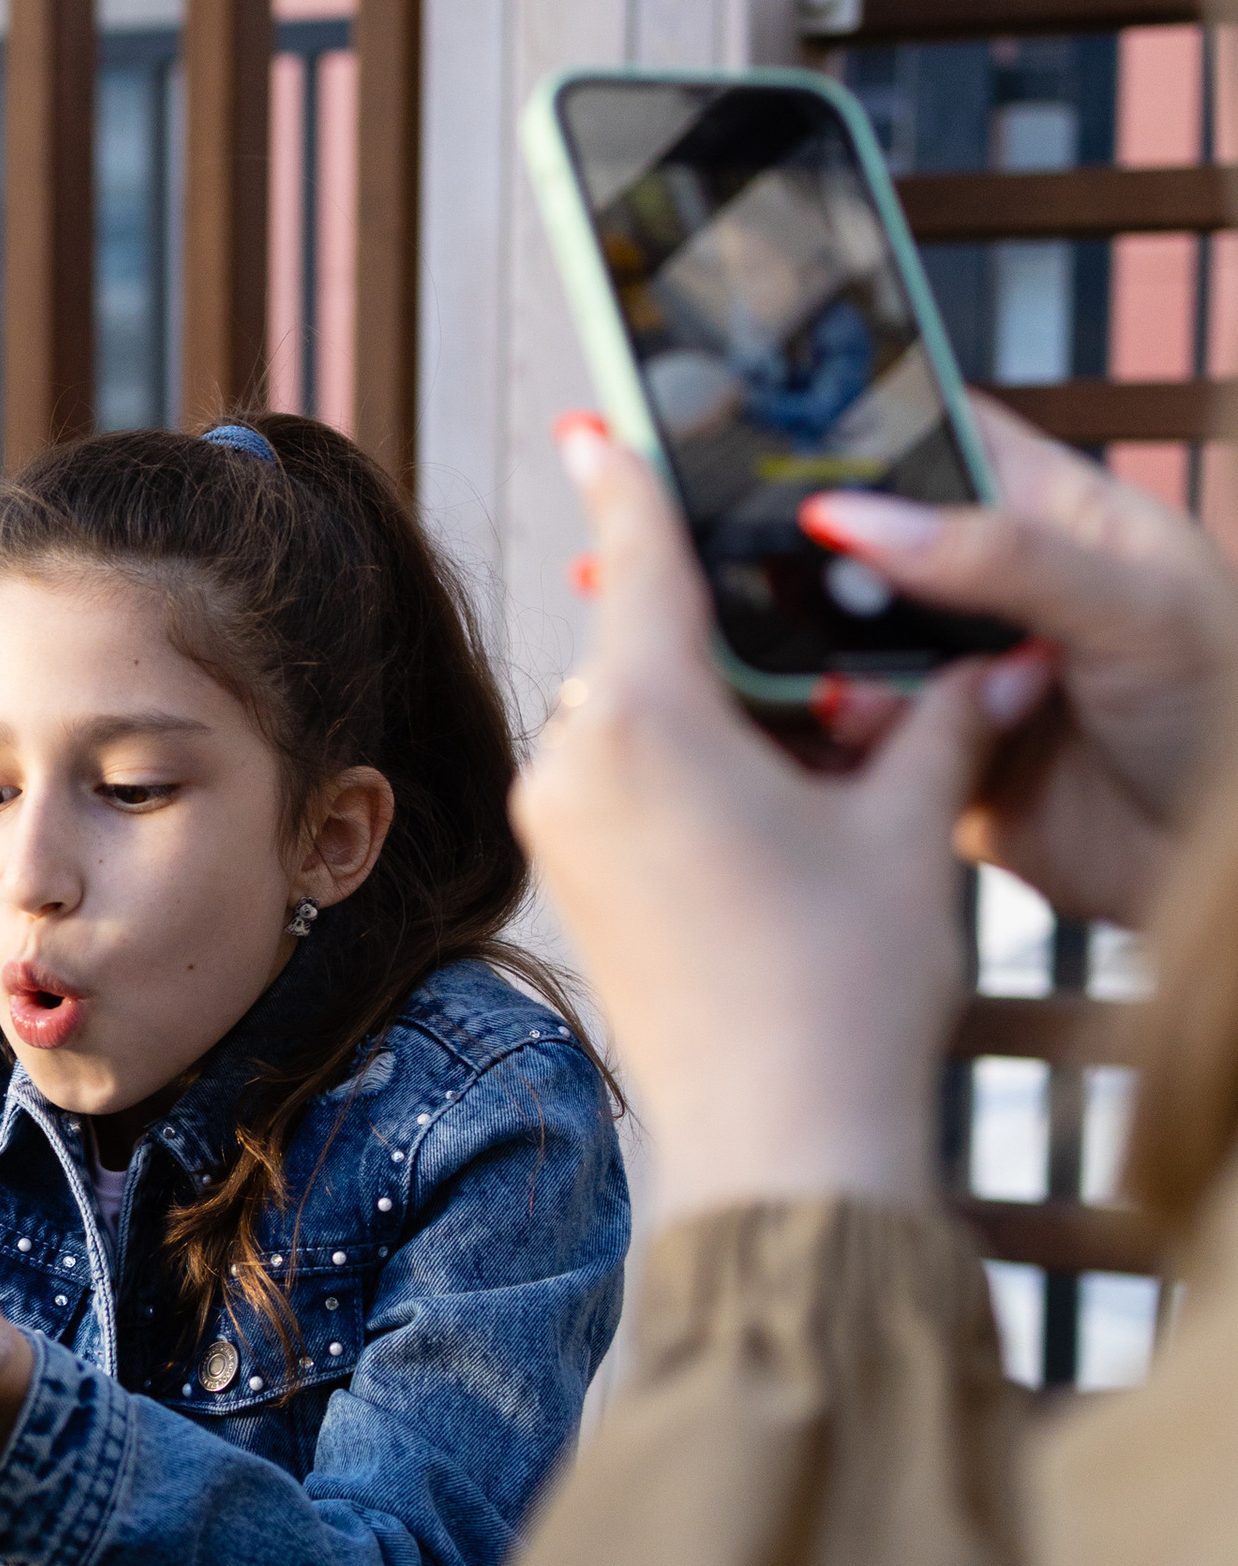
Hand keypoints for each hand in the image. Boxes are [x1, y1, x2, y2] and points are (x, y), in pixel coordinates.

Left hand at [519, 425, 1041, 1225]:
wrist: (779, 1148)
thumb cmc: (839, 990)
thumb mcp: (906, 834)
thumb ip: (942, 724)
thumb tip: (1001, 658)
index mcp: (646, 718)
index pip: (641, 556)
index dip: (629, 475)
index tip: (600, 417)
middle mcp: (578, 759)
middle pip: (643, 643)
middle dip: (711, 622)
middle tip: (781, 599)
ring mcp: (564, 829)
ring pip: (631, 717)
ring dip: (700, 707)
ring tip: (799, 726)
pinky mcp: (571, 884)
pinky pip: (617, 781)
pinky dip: (677, 767)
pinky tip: (759, 796)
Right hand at [800, 398, 1237, 923]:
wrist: (1218, 866)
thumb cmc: (1228, 717)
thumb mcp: (1134, 609)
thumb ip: (1001, 555)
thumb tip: (862, 518)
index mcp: (1055, 516)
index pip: (943, 438)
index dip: (867, 434)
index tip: (788, 448)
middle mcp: (996, 589)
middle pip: (876, 548)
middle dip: (831, 566)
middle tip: (808, 586)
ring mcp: (962, 673)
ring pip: (855, 646)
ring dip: (842, 663)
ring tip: (871, 690)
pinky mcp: (937, 758)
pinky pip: (864, 736)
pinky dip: (850, 736)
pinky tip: (864, 738)